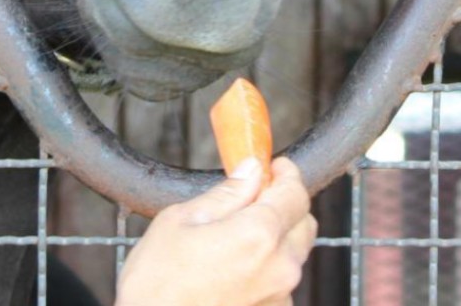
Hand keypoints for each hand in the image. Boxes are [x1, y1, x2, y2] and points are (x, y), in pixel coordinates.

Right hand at [115, 156, 316, 305]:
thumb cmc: (156, 284)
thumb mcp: (181, 221)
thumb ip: (226, 194)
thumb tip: (250, 171)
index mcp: (258, 235)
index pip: (295, 193)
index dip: (286, 173)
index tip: (274, 167)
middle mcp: (279, 267)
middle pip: (303, 224)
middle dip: (284, 206)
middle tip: (253, 198)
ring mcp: (279, 295)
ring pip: (293, 254)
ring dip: (276, 239)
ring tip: (235, 238)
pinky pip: (280, 281)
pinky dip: (267, 267)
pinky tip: (233, 268)